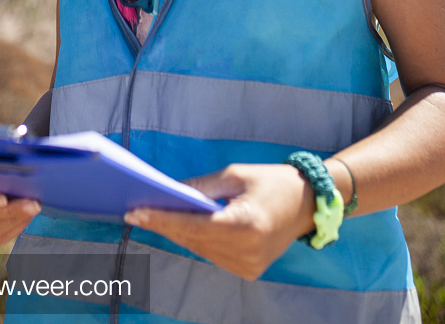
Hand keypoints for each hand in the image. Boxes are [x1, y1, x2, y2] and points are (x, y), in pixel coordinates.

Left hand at [125, 164, 314, 280]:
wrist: (308, 204)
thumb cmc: (272, 181)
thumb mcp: (236, 175)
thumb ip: (202, 187)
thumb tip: (170, 191)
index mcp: (245, 225)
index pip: (193, 225)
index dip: (163, 219)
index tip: (136, 213)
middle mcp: (246, 251)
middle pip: (193, 240)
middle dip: (165, 224)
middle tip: (137, 210)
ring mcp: (248, 266)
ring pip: (200, 249)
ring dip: (178, 233)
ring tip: (153, 216)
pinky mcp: (249, 271)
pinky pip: (213, 254)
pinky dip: (197, 240)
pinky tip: (182, 225)